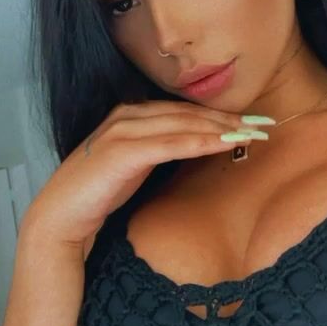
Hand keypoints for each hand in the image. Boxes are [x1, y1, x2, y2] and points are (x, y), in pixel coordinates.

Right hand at [21, 100, 253, 253]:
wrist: (62, 215)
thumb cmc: (101, 190)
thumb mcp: (139, 162)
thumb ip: (163, 147)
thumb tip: (200, 144)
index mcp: (133, 113)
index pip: (186, 110)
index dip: (221, 114)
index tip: (253, 121)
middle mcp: (128, 114)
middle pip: (189, 113)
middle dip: (229, 117)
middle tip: (264, 124)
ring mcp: (124, 129)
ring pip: (183, 124)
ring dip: (221, 127)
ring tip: (252, 132)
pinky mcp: (122, 151)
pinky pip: (169, 143)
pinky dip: (199, 142)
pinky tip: (224, 143)